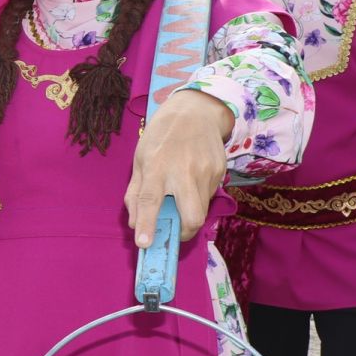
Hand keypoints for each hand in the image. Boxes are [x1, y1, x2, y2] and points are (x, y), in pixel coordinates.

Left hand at [124, 89, 234, 246]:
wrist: (195, 111)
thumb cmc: (161, 137)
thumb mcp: (140, 159)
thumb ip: (135, 193)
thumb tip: (134, 224)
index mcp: (156, 166)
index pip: (150, 201)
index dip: (147, 224)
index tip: (144, 244)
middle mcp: (183, 171)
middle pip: (191, 216)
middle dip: (184, 233)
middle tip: (175, 231)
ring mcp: (206, 172)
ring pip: (202, 210)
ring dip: (190, 213)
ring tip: (181, 196)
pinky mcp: (220, 171)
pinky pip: (209, 196)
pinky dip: (199, 197)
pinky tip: (192, 180)